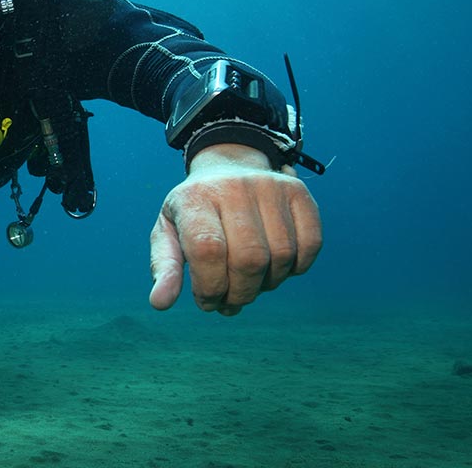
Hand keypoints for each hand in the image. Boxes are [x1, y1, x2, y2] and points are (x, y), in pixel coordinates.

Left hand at [148, 143, 321, 314]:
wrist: (227, 167)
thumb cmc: (195, 212)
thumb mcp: (169, 232)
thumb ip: (164, 267)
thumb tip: (160, 303)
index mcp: (194, 198)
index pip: (207, 250)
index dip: (210, 287)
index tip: (206, 301)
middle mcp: (233, 187)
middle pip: (248, 259)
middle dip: (240, 294)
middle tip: (230, 301)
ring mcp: (269, 186)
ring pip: (281, 256)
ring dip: (267, 285)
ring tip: (249, 284)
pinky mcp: (298, 192)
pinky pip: (311, 244)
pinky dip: (296, 269)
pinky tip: (274, 268)